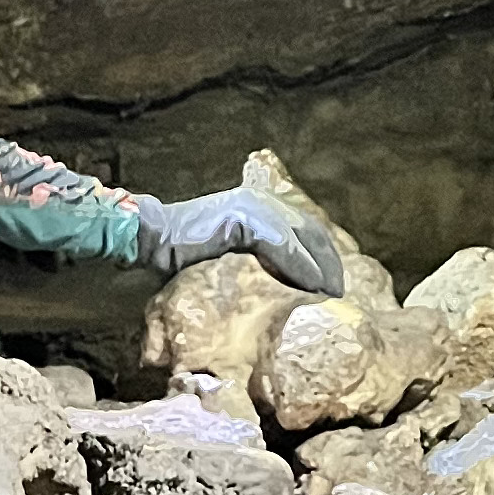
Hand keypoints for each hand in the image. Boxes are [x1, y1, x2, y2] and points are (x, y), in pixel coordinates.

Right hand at [132, 188, 345, 297]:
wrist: (154, 238)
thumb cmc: (185, 254)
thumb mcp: (233, 255)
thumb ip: (260, 262)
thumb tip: (288, 291)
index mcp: (262, 205)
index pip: (307, 229)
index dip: (325, 256)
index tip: (335, 283)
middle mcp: (263, 200)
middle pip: (313, 231)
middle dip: (330, 263)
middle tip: (338, 294)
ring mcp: (255, 206)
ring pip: (302, 238)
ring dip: (320, 268)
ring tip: (330, 294)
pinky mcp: (245, 219)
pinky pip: (282, 245)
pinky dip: (300, 266)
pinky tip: (311, 286)